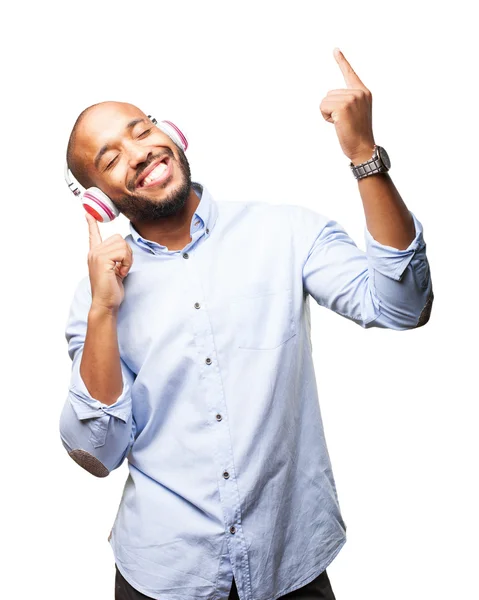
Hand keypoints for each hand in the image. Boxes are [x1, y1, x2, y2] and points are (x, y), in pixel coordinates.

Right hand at [85, 213, 132, 311]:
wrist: (106, 303)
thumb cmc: (111, 290)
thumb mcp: (114, 270)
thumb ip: (116, 258)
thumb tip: (123, 249)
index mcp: (95, 254)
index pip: (93, 235)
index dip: (92, 224)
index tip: (88, 214)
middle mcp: (94, 252)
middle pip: (119, 238)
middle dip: (127, 253)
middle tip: (123, 268)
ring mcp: (96, 255)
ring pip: (122, 245)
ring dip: (128, 259)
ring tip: (121, 271)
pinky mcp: (102, 260)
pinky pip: (123, 253)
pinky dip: (127, 263)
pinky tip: (121, 273)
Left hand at [320, 48, 375, 163]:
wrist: (363, 147)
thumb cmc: (357, 133)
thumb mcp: (356, 112)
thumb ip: (348, 101)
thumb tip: (329, 98)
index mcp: (364, 92)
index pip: (350, 74)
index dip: (342, 61)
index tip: (335, 50)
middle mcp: (359, 92)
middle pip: (330, 93)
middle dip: (332, 108)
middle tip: (345, 121)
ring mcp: (352, 99)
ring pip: (325, 100)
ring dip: (328, 114)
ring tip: (342, 123)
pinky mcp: (343, 107)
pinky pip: (323, 107)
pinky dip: (326, 117)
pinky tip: (338, 124)